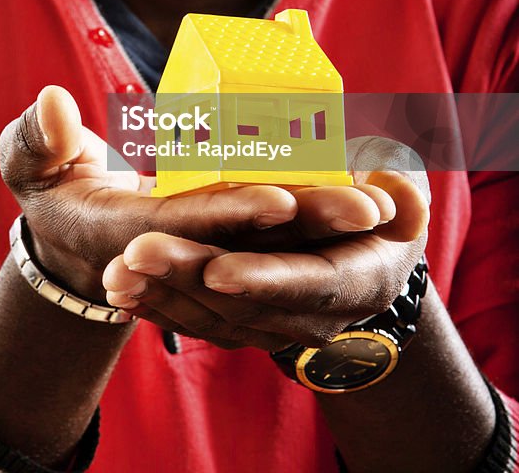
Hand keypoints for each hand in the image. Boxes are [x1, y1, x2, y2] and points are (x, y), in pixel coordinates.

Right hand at [0, 89, 399, 301]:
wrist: (75, 237)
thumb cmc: (49, 188)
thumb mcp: (28, 165)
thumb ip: (36, 138)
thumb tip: (53, 101)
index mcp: (124, 234)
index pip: (185, 225)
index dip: (230, 212)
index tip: (280, 197)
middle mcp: (176, 250)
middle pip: (246, 240)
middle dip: (305, 224)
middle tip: (366, 207)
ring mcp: (201, 251)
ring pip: (271, 242)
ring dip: (324, 228)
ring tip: (381, 205)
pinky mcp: (220, 242)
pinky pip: (272, 236)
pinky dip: (314, 222)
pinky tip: (361, 200)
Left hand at [101, 137, 429, 350]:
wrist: (364, 262)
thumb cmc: (385, 217)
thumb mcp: (404, 202)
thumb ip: (400, 196)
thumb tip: (389, 196)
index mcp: (353, 280)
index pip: (307, 283)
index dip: (263, 279)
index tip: (219, 270)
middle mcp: (309, 314)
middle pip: (243, 302)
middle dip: (188, 280)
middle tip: (136, 254)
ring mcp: (273, 323)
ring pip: (210, 315)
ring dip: (160, 295)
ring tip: (114, 273)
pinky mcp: (242, 320)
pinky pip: (197, 320)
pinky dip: (158, 307)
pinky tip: (119, 290)